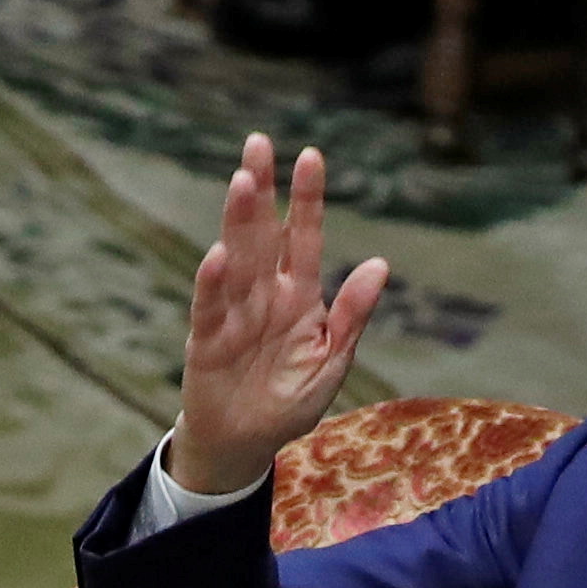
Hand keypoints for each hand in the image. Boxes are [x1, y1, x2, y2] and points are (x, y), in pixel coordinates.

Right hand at [168, 136, 388, 496]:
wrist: (246, 444)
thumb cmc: (289, 401)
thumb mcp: (332, 362)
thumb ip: (352, 316)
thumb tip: (380, 265)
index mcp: (298, 296)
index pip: (302, 238)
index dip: (306, 200)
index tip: (311, 155)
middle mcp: (263, 294)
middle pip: (261, 234)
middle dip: (262, 190)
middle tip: (259, 143)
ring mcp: (233, 313)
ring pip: (236, 258)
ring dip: (238, 220)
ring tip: (243, 180)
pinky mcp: (207, 340)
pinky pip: (210, 307)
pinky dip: (213, 282)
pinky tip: (219, 254)